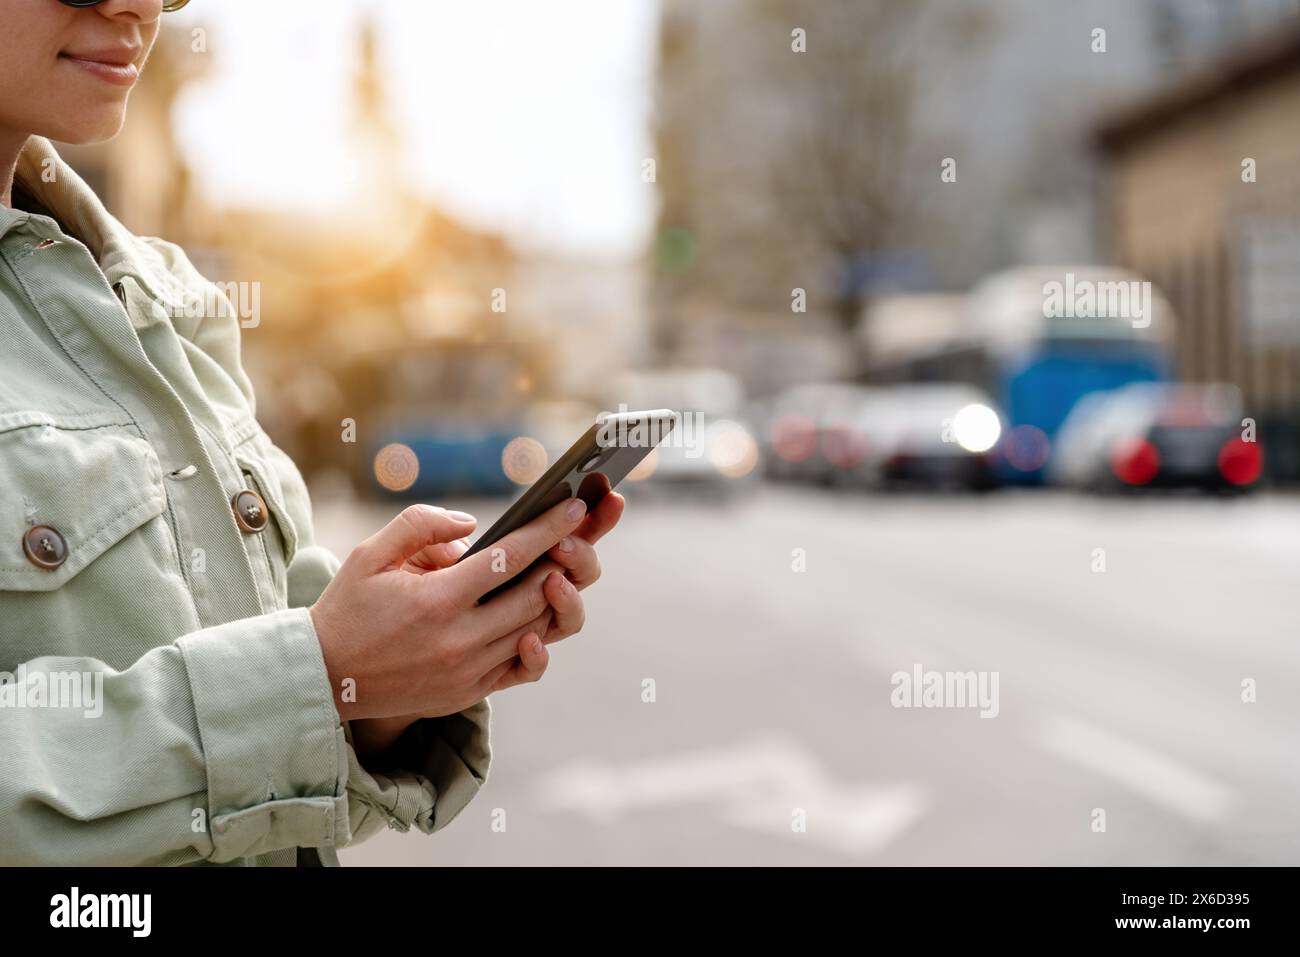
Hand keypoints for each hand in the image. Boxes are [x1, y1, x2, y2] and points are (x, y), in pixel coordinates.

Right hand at [348, 492, 625, 753]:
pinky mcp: (470, 692)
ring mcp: (468, 671)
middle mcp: (459, 640)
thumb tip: (471, 525)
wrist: (324, 678)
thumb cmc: (347, 608)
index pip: (509, 558)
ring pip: (536, 630)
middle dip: (564, 561)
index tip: (575, 508)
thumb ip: (419, 525)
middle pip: (535, 596)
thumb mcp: (369, 554)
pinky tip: (536, 620)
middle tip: (577, 534)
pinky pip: (524, 668)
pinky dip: (539, 642)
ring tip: (560, 570)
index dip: (548, 530)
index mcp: (436, 601)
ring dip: (555, 598)